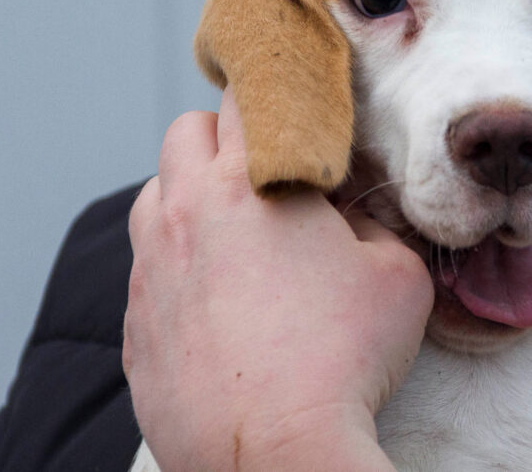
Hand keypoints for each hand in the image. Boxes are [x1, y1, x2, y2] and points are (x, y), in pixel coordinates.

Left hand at [124, 87, 433, 470]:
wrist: (276, 449)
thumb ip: (372, 224)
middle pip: (185, 134)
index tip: (295, 108)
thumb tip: (346, 216)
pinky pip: (147, 269)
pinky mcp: (136, 325)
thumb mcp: (395, 273)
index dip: (275, 95)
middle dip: (223, 137)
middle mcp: (183, 213)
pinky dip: (177, 265)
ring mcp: (151, 270)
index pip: (247, 99)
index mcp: (247, 184)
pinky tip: (218, 302)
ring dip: (188, 196)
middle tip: (265, 172)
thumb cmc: (344, 355)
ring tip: (233, 234)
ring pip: (153, 196)